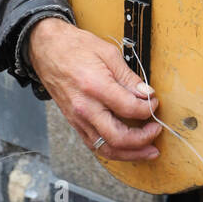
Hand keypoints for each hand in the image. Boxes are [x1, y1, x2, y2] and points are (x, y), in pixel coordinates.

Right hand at [27, 18, 161, 160]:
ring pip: (106, 148)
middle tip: (156, 131)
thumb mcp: (108, 53)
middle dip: (143, 140)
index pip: (129, 108)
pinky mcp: (74, 122)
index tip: (154, 103)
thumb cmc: (74, 47)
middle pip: (118, 137)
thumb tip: (146, 93)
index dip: (148, 108)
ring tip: (148, 151)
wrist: (46, 49)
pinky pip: (94, 144)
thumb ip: (128, 77)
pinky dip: (113, 150)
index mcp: (95, 87)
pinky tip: (126, 148)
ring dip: (130, 154)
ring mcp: (77, 118)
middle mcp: (85, 108)